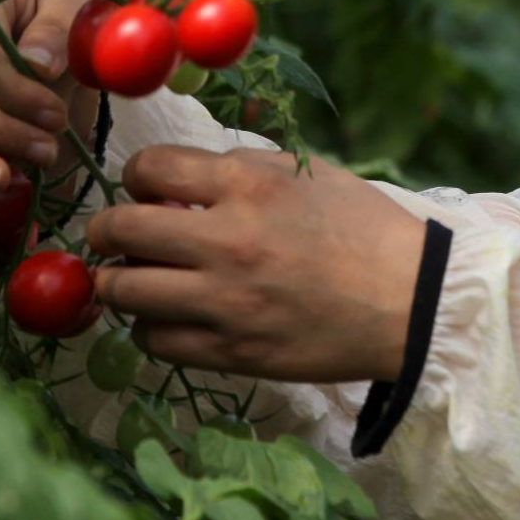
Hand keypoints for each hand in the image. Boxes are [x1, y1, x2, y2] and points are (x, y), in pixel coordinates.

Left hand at [83, 143, 429, 386]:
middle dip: (105, 231)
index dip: (136, 178)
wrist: (414, 305)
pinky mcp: (232, 353)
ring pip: (124, 292)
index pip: (147, 169)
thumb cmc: (367, 232)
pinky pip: (155, 342)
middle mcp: (227, 240)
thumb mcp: (311, 174)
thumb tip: (184, 178)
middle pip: (119, 229)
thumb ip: (244, 167)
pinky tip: (172, 319)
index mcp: (248, 185)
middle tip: (114, 237)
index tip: (145, 191)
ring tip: (136, 282)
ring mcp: (225, 302)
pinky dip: (152, 328)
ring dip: (120, 284)